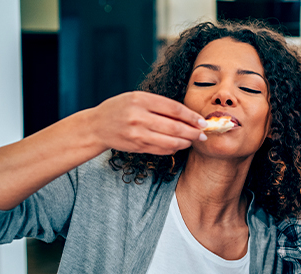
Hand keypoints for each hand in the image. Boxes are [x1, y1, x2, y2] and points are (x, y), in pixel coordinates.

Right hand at [86, 92, 205, 154]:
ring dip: (185, 142)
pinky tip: (178, 145)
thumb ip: (158, 105)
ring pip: (169, 141)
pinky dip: (172, 148)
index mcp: (141, 100)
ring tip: (193, 140)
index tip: (202, 121)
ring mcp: (137, 134)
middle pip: (174, 127)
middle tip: (204, 134)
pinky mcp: (136, 146)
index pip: (174, 109)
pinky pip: (160, 149)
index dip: (191, 116)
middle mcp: (139, 117)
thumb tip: (187, 115)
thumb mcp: (137, 98)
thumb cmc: (119, 108)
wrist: (97, 126)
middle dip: (192, 132)